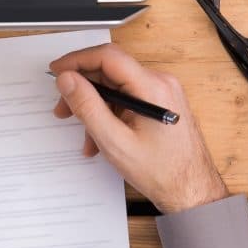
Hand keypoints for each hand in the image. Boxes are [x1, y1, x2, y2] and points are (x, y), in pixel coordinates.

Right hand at [49, 42, 227, 212]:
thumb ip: (88, 106)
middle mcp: (161, 83)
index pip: (108, 56)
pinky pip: (128, 99)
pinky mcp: (161, 104)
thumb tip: (67, 80)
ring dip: (95, 107)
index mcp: (152, 87)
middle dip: (83, 89)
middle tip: (62, 108)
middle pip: (111, 71)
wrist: (191, 190)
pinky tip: (101, 138)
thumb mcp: (114, 141)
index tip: (56, 70)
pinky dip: (110, 114)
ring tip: (85, 135)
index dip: (77, 60)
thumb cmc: (162, 172)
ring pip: (117, 88)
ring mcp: (163, 93)